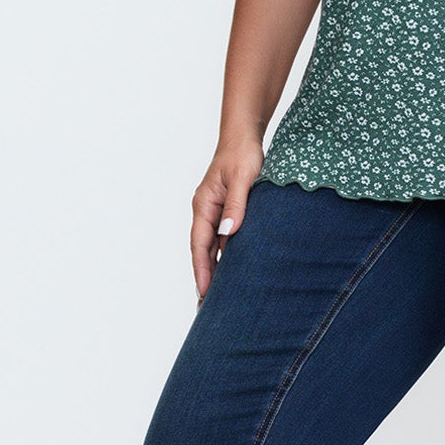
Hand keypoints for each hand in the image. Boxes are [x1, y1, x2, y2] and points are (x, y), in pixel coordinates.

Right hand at [192, 141, 265, 302]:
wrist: (245, 136)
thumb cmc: (243, 154)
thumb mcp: (244, 178)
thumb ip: (237, 206)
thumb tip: (228, 233)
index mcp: (204, 205)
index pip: (200, 244)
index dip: (202, 270)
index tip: (205, 293)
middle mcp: (206, 211)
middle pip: (203, 251)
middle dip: (205, 279)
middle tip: (207, 308)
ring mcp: (215, 212)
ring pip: (213, 248)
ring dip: (215, 271)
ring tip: (219, 299)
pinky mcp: (227, 212)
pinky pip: (224, 240)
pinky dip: (226, 258)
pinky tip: (234, 273)